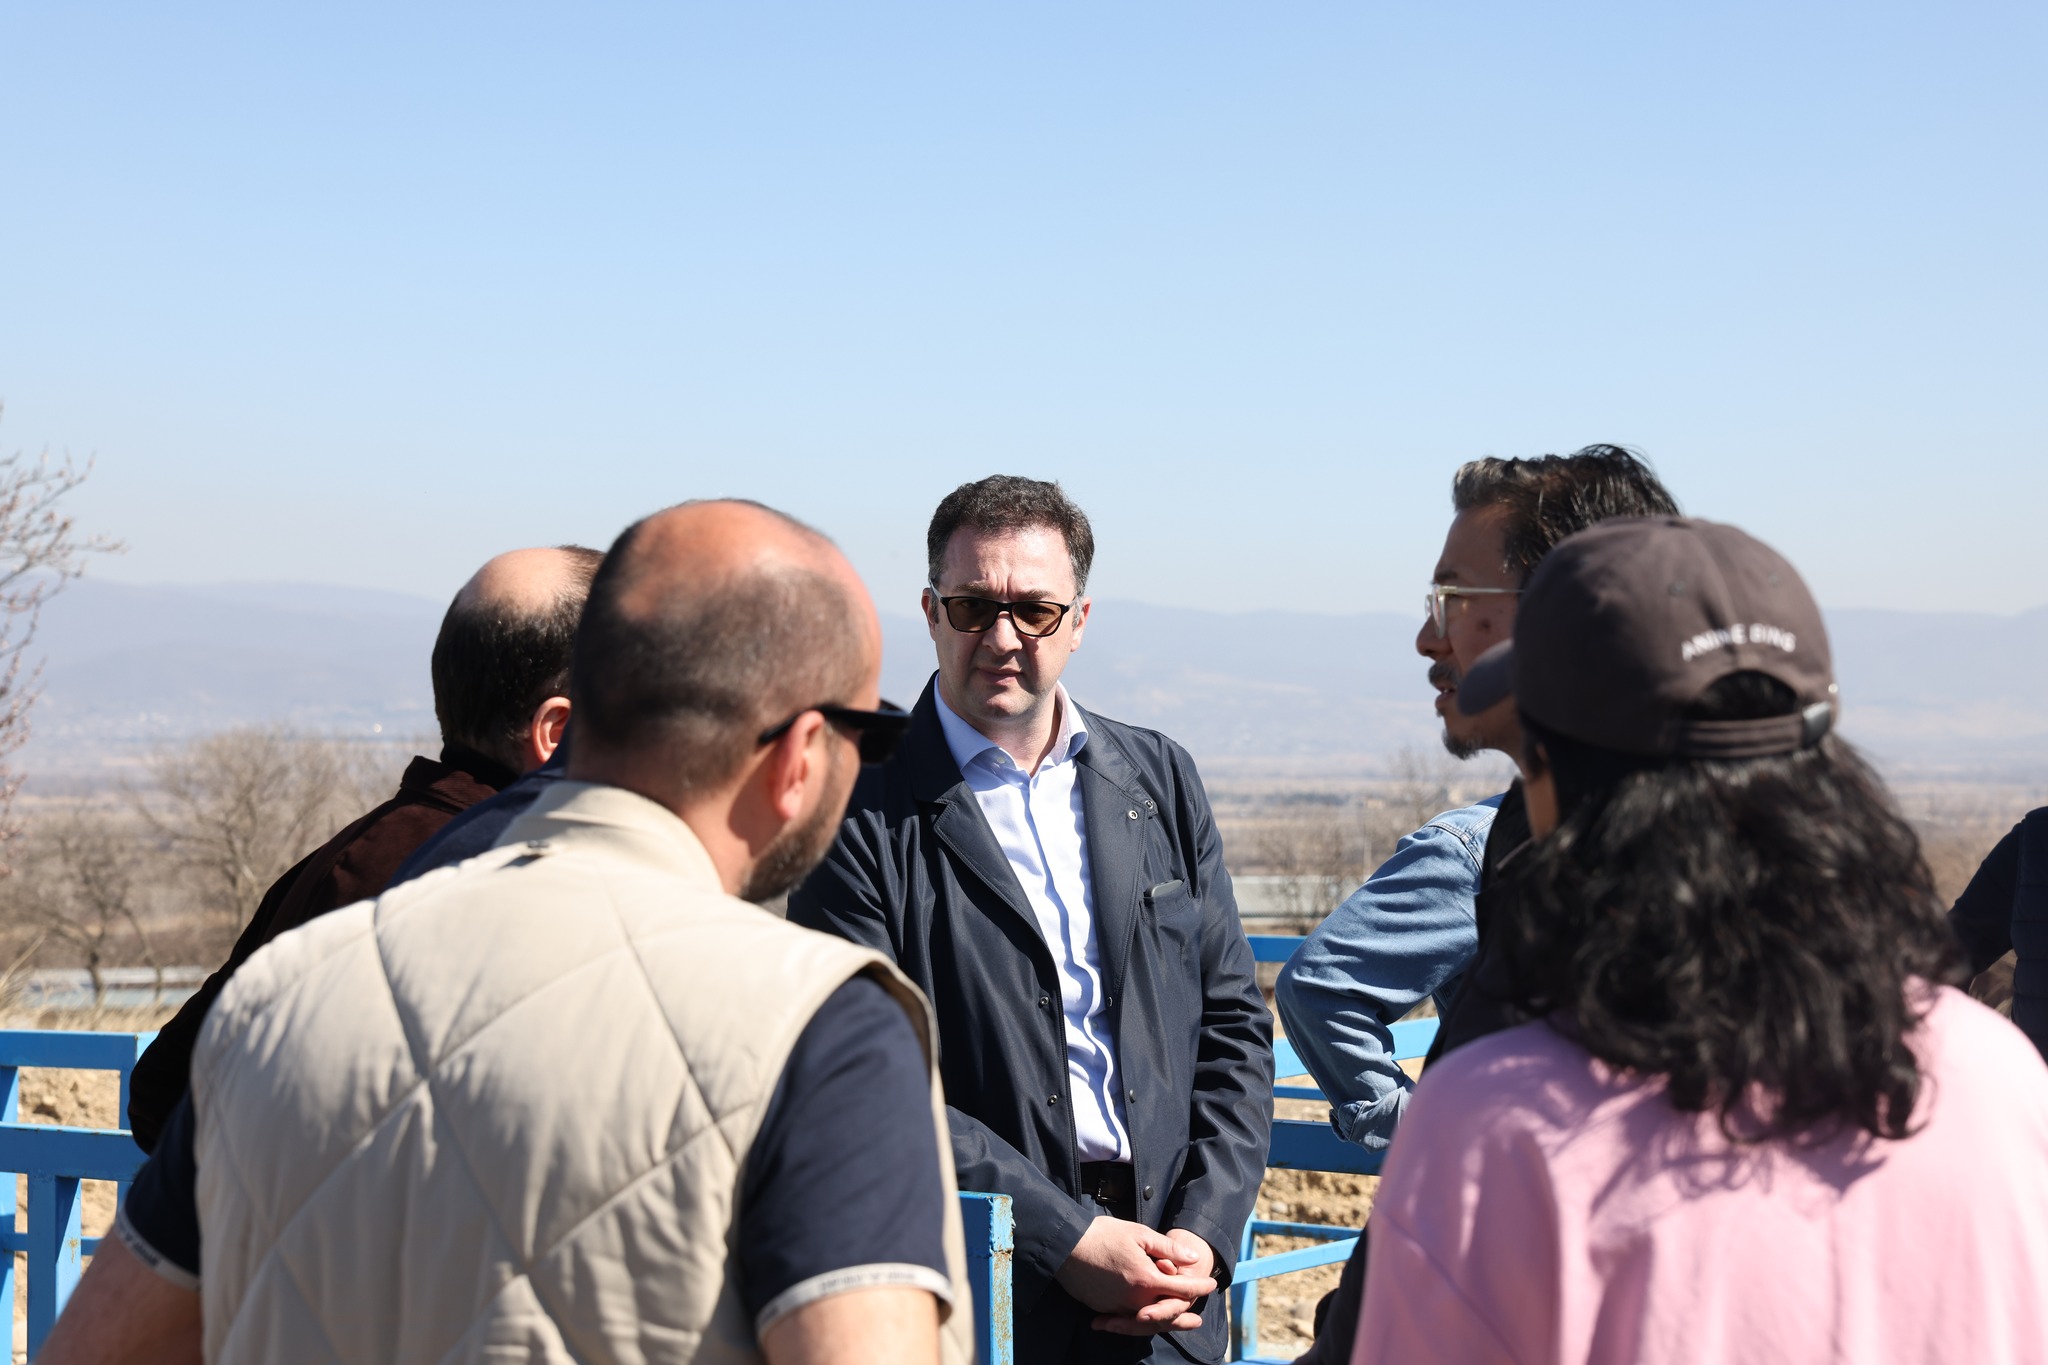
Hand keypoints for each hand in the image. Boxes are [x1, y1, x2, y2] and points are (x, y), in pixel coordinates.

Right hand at [1055, 1216, 1217, 1319]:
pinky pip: (1126, 1320)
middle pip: (1166, 1315)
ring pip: (1146, 1323)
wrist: (1065, 1245)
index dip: (1199, 1287)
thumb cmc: (1103, 1234)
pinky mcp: (1103, 1309)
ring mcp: (1117, 1307)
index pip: (1181, 1289)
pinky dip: (1139, 1322)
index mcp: (1146, 1280)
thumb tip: (1193, 1258)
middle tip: (1197, 1321)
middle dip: (1184, 1316)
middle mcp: (1133, 1300)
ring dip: (1164, 1324)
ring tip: (1177, 1326)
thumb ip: (1169, 1248)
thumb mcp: (1139, 1234)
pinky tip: (1144, 1319)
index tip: (1211, 1284)